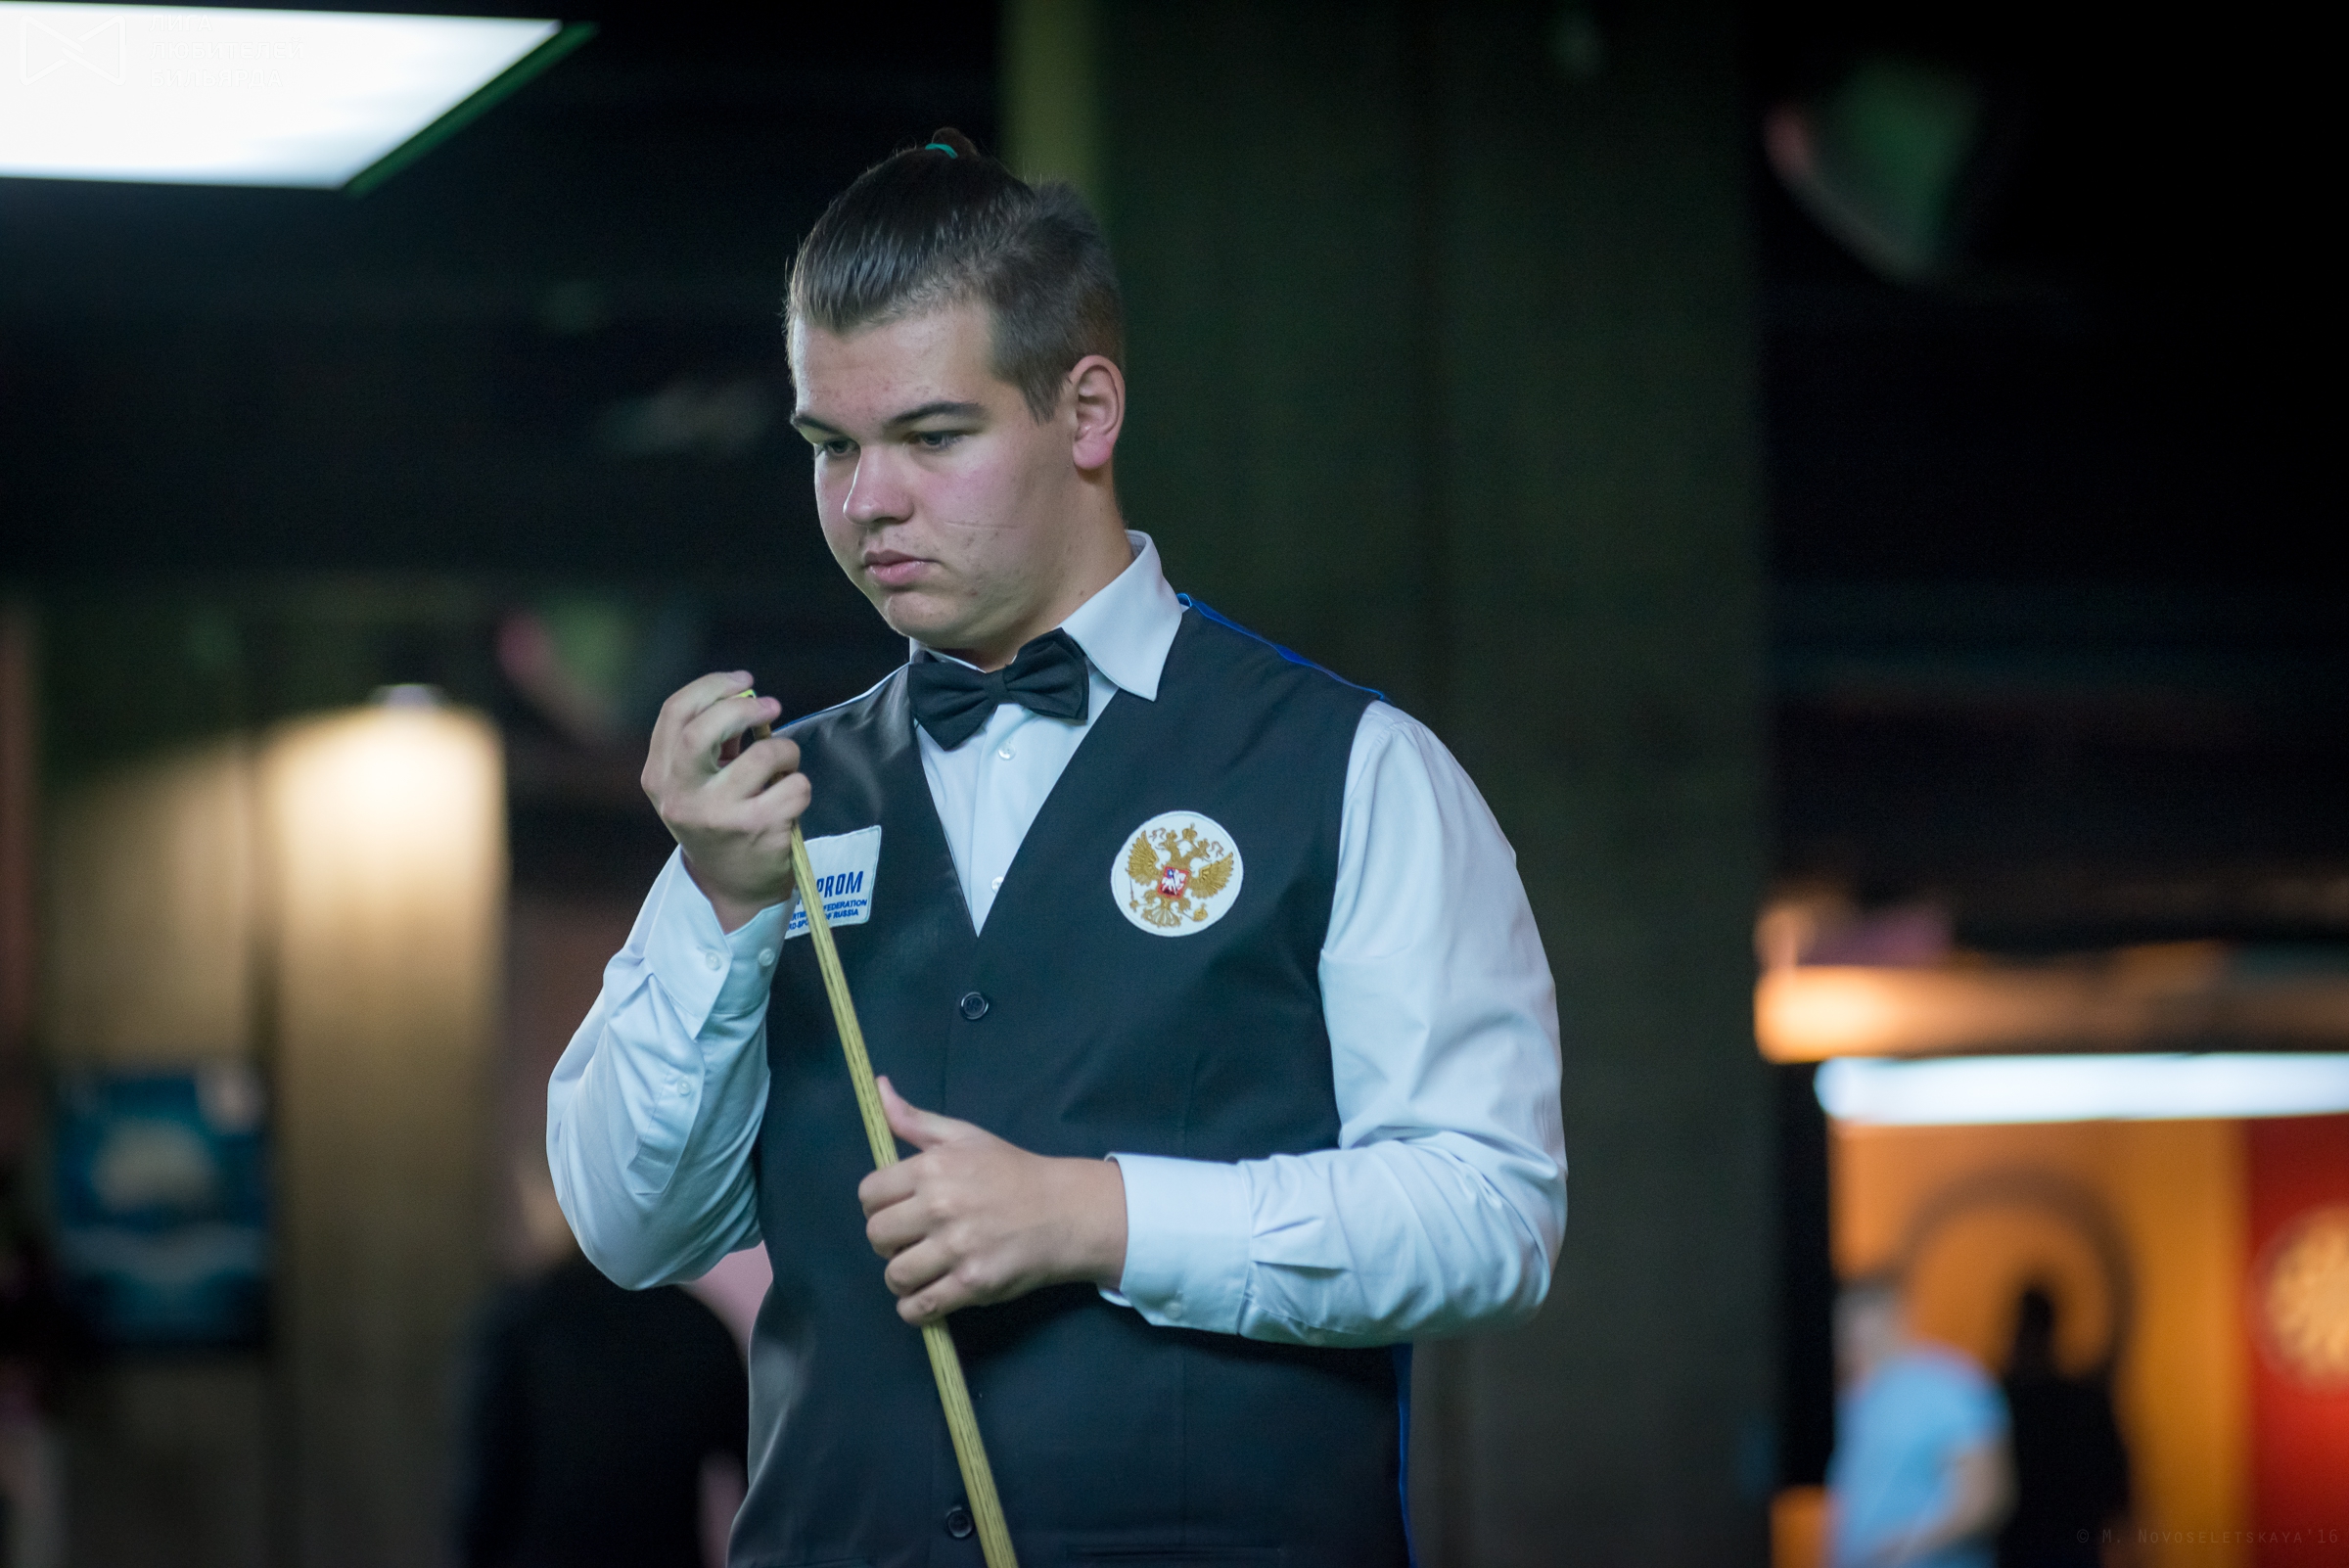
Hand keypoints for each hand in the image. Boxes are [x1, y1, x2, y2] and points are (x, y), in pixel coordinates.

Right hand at [641, 671, 807, 931]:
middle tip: (772, 706)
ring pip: (764, 755)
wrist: (733, 888)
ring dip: (786, 751)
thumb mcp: (698, 783)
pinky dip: (800, 786)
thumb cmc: (720, 820)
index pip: (675, 712)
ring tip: (784, 765)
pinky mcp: (756, 829)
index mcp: (659, 777)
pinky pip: (794, 786)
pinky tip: (789, 801)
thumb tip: (746, 695)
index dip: (712, 686)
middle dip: (744, 709)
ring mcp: (718, 815)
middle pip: (704, 730)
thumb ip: (713, 741)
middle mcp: (681, 797)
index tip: (744, 683)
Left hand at [858, 1077, 1127, 1324]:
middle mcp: (941, 1207)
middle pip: (876, 1236)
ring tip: (922, 1269)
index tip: (898, 1209)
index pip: (869, 1194)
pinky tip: (928, 1296)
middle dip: (888, 1241)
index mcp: (933, 1168)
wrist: (1064, 1212)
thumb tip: (878, 1087)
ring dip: (901, 1277)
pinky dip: (915, 1308)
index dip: (877, 1204)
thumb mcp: (965, 1136)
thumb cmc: (1011, 1172)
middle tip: (911, 1240)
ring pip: (894, 1275)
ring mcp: (957, 1249)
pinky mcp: (972, 1284)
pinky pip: (920, 1307)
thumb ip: (916, 1120)